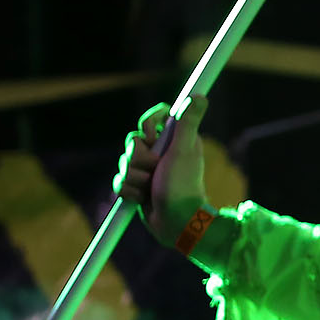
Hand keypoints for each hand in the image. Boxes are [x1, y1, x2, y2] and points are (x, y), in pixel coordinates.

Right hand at [116, 98, 208, 248]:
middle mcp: (160, 153)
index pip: (151, 119)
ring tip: (151, 189)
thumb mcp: (184, 150)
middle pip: (132, 143)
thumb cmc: (183, 186)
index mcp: (173, 140)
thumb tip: (200, 96)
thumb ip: (188, 122)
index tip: (154, 138)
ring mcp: (147, 170)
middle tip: (156, 171)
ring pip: (123, 163)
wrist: (176, 223)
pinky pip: (119, 182)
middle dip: (139, 160)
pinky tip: (142, 199)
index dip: (148, 126)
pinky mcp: (137, 187)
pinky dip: (128, 192)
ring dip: (135, 179)